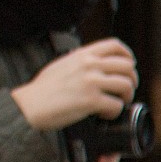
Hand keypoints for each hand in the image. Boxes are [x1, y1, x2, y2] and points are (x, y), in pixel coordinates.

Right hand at [11, 39, 137, 131]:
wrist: (29, 105)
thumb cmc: (42, 89)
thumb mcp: (61, 65)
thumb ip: (80, 62)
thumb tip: (95, 67)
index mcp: (82, 55)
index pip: (115, 45)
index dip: (127, 55)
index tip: (128, 65)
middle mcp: (89, 65)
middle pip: (127, 66)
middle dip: (131, 80)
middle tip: (125, 90)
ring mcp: (91, 82)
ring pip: (126, 85)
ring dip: (125, 97)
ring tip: (116, 103)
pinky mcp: (91, 101)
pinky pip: (116, 105)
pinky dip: (114, 112)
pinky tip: (104, 115)